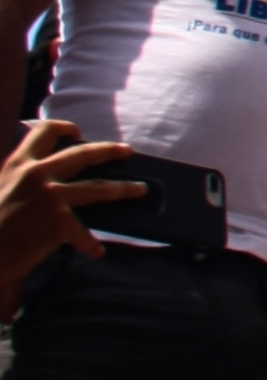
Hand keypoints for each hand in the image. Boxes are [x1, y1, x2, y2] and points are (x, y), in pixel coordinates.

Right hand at [0, 121, 141, 316]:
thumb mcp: (0, 191)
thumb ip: (21, 181)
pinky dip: (90, 244)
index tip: (77, 131)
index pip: (43, 132)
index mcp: (17, 164)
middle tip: (127, 151)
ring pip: (98, 187)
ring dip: (123, 188)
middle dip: (109, 150)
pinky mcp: (59, 220)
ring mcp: (51, 196)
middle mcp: (37, 174)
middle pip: (83, 154)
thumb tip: (50, 182)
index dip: (63, 127)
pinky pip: (84, 232)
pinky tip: (97, 251)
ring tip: (140, 189)